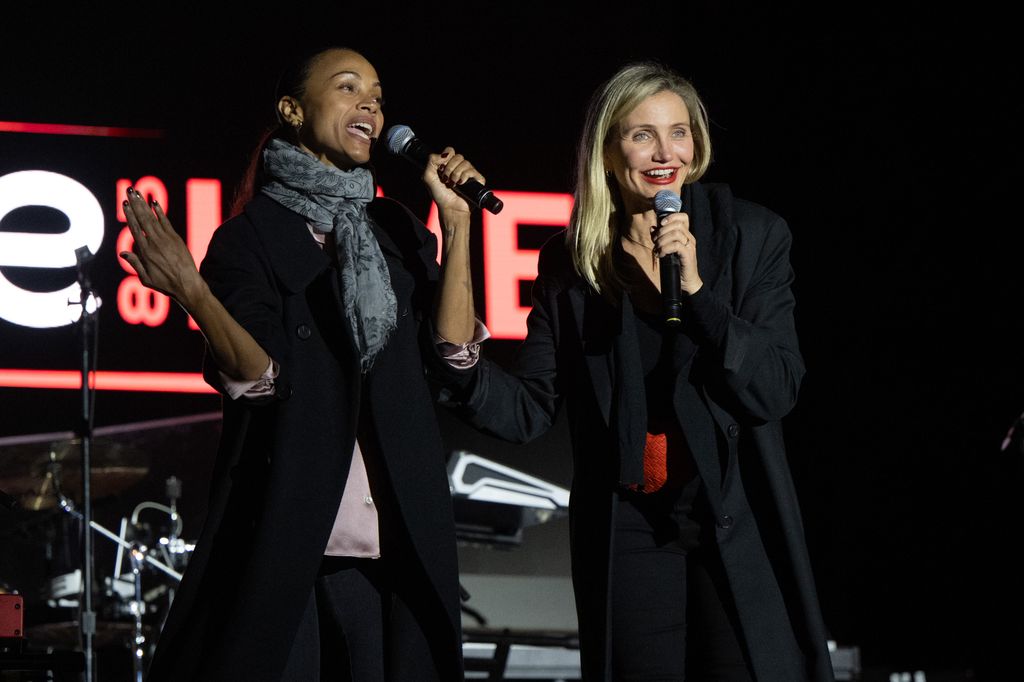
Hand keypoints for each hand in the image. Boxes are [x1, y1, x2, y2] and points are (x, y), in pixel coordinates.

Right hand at [119, 188, 207, 309]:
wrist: (187, 284)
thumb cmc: (165, 284)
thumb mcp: (145, 278)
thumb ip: (135, 263)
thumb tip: (122, 252)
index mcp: (145, 252)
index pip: (134, 228)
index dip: (129, 214)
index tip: (124, 203)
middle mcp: (155, 243)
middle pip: (142, 219)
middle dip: (135, 204)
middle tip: (129, 191)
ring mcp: (166, 239)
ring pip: (153, 218)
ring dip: (144, 204)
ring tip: (137, 193)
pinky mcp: (176, 239)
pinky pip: (166, 222)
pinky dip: (160, 212)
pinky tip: (154, 203)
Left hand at [421, 147, 485, 220]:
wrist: (450, 208)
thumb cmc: (439, 195)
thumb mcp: (428, 177)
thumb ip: (431, 161)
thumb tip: (445, 154)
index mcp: (449, 165)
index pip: (450, 150)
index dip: (446, 157)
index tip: (441, 169)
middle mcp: (459, 168)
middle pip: (458, 156)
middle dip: (449, 168)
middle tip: (446, 179)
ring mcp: (469, 173)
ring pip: (465, 163)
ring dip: (456, 174)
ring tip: (453, 184)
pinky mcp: (477, 180)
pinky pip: (472, 171)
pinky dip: (465, 177)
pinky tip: (461, 184)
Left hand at [654, 211, 702, 294]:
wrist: (687, 281)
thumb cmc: (677, 265)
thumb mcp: (667, 249)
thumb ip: (661, 238)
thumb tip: (653, 228)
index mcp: (686, 235)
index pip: (683, 217)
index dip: (671, 216)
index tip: (660, 223)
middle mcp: (690, 238)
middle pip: (677, 224)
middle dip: (662, 231)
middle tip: (655, 241)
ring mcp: (690, 246)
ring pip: (676, 234)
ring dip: (662, 240)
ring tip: (657, 249)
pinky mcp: (688, 255)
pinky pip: (676, 246)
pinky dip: (665, 248)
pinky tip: (661, 254)